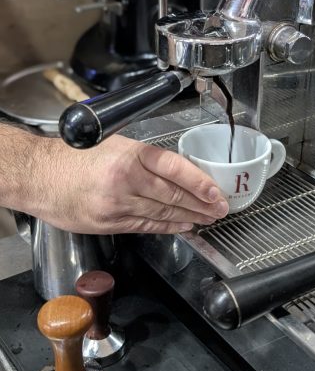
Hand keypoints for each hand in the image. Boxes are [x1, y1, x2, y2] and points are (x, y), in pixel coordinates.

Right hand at [29, 134, 228, 233]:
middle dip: (201, 204)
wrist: (38, 176)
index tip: (216, 192)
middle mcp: (125, 180)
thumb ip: (143, 157)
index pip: (175, 168)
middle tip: (220, 209)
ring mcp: (117, 205)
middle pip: (172, 195)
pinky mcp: (109, 223)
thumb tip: (176, 170)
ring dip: (188, 217)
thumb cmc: (71, 157)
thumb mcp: (112, 143)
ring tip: (207, 218)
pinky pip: (145, 226)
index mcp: (129, 155)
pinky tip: (182, 226)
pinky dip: (167, 227)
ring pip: (162, 213)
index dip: (199, 182)